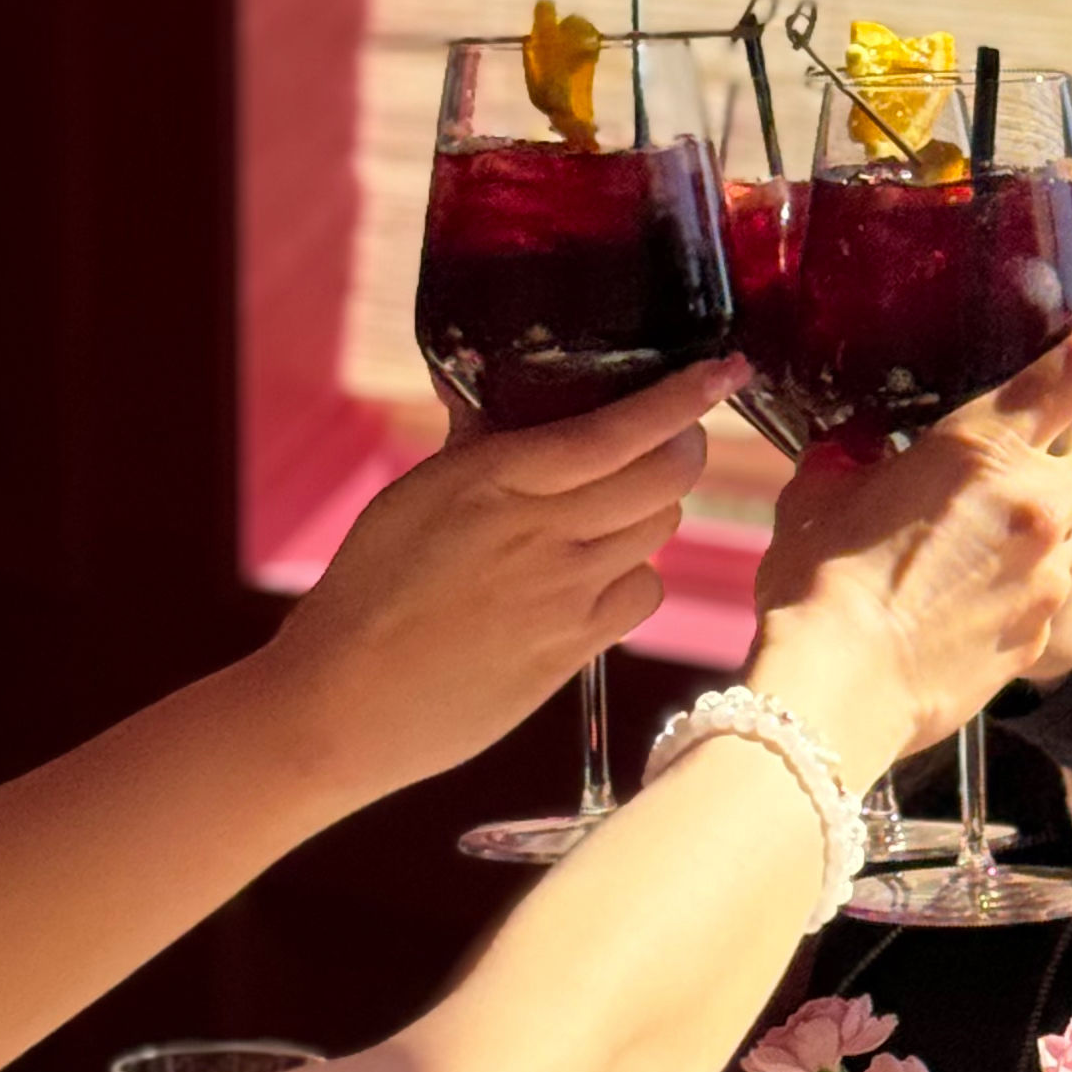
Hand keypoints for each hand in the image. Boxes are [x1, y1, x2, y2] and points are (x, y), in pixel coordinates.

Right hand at [260, 360, 733, 801]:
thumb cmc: (367, 592)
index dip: (684, 398)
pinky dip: (636, 575)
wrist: (346, 702)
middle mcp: (543, 532)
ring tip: (614, 510)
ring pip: (661, 530)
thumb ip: (472, 444)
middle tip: (671, 442)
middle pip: (667, 477)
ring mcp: (566, 594)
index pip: (620, 429)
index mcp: (496, 479)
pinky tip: (598, 576)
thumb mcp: (412, 496)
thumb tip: (502, 398)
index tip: (725, 369)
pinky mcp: (576, 648)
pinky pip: (642, 593)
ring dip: (653, 509)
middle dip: (683, 449)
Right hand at [748, 294, 1071, 771]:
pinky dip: (1021, 584)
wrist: (840, 690)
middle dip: (1067, 459)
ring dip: (1041, 527)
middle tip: (1015, 466)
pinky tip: (965, 599)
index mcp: (982, 446)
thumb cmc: (822, 584)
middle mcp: (1034, 503)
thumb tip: (854, 449)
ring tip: (974, 545)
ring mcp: (1045, 572)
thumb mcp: (819, 494)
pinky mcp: (1041, 629)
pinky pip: (1047, 590)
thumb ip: (849, 458)